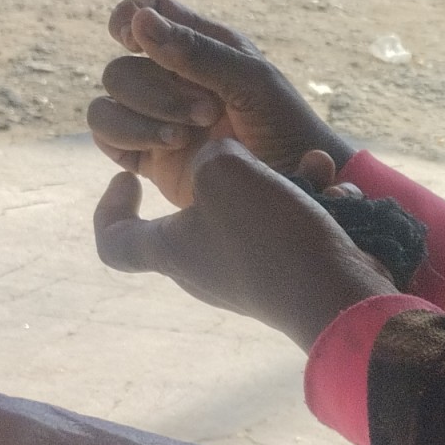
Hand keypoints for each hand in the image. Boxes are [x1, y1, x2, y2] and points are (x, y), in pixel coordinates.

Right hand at [90, 0, 345, 205]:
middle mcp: (170, 79)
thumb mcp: (252, 82)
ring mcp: (155, 118)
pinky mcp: (147, 156)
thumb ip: (199, 52)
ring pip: (108, 102)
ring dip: (141, 118)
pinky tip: (165, 149)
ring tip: (185, 138)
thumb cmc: (285, 128)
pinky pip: (105, 136)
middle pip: (120, 67)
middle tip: (206, 114)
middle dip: (157, 92)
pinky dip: (124, 138)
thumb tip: (139, 21)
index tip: (134, 39)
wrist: (296, 190)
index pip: (148, 11)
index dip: (130, 17)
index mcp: (200, 46)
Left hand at [95, 135, 402, 350]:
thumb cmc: (265, 233)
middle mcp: (203, 270)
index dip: (109, 209)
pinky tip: (336, 191)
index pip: (114, 242)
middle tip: (241, 153)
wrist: (332, 292)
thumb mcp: (224, 168)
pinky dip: (312, 204)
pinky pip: (293, 228)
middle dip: (224, 174)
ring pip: (255, 212)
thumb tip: (232, 163)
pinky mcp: (289, 277)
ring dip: (284, 182)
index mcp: (170, 251)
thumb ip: (212, 152)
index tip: (127, 176)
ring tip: (312, 166)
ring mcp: (248, 278)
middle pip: (192, 216)